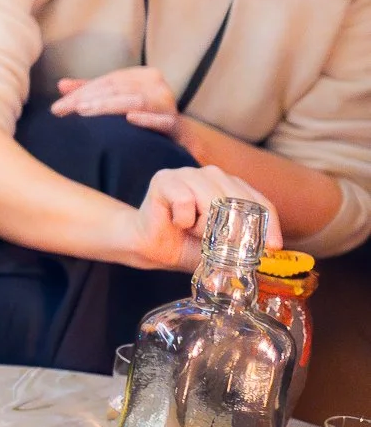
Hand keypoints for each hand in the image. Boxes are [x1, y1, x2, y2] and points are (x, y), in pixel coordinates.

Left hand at [52, 67, 183, 142]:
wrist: (178, 138)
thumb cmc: (142, 115)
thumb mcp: (116, 100)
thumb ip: (91, 92)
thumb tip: (61, 84)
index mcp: (142, 76)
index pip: (106, 81)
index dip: (80, 92)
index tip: (56, 108)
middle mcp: (156, 85)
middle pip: (116, 89)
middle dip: (87, 99)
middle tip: (64, 110)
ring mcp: (167, 104)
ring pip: (134, 101)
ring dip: (108, 106)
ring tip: (83, 111)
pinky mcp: (175, 124)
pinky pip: (162, 120)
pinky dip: (146, 119)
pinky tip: (129, 119)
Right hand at [112, 166, 281, 272]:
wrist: (152, 247)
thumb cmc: (189, 244)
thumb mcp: (225, 247)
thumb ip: (246, 244)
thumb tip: (275, 253)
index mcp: (231, 186)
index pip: (259, 202)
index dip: (269, 225)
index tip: (273, 247)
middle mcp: (212, 174)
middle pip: (237, 201)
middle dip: (232, 230)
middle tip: (220, 246)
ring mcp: (188, 173)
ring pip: (212, 200)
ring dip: (203, 226)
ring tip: (193, 230)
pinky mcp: (165, 179)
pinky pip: (185, 201)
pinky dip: (183, 219)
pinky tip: (176, 221)